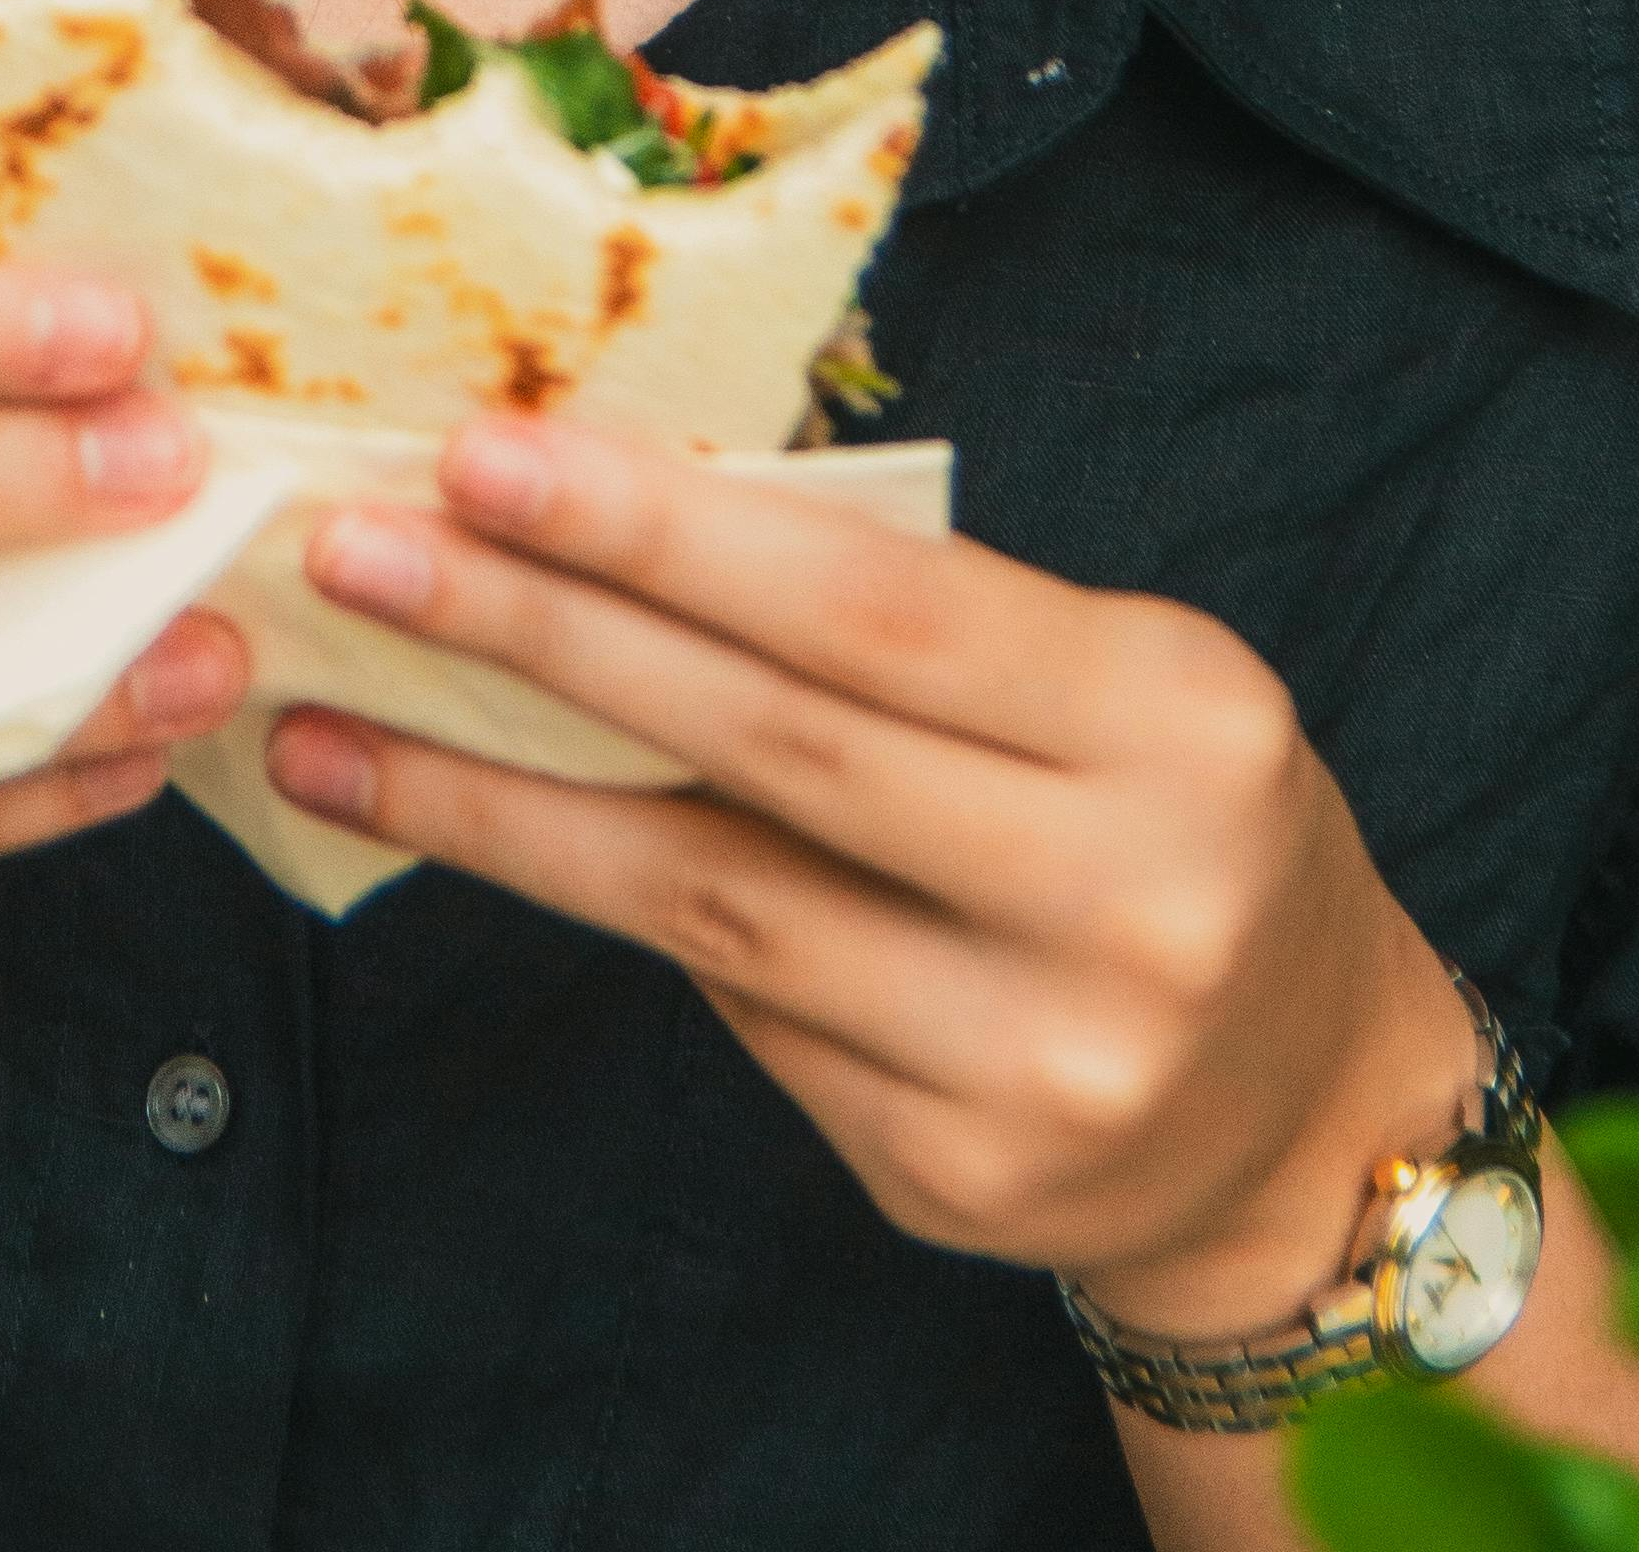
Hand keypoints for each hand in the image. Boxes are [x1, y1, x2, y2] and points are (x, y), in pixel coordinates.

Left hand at [271, 419, 1475, 1333]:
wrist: (1303, 1112)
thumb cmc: (1175, 818)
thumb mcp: (1110, 675)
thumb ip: (906, 618)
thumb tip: (619, 522)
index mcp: (1175, 721)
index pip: (876, 610)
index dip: (666, 536)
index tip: (485, 457)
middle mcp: (1122, 903)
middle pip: (770, 747)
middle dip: (540, 636)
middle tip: (358, 552)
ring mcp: (1035, 1066)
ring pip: (707, 903)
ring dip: (495, 802)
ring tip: (335, 720)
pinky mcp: (948, 1181)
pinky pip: (740, 1011)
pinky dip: (616, 908)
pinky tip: (503, 835)